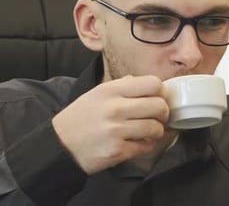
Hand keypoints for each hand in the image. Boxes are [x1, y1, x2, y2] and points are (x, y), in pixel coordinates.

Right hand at [52, 75, 171, 173]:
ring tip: (147, 131)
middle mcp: (115, 108)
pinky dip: (146, 145)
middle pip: (159, 106)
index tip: (158, 99)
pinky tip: (137, 142)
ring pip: (156, 128)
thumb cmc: (82, 118)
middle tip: (157, 117)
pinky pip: (146, 146)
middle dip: (163, 114)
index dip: (161, 92)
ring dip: (156, 132)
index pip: (153, 84)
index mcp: (111, 90)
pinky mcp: (117, 151)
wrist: (59, 145)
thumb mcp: (98, 93)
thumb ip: (124, 86)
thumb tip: (153, 85)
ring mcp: (116, 130)